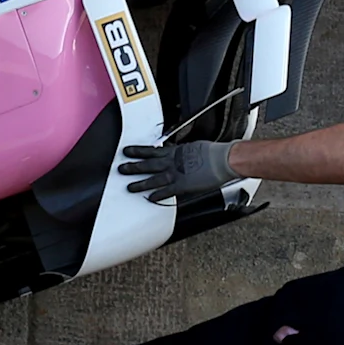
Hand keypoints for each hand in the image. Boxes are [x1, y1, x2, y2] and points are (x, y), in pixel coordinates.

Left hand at [118, 137, 240, 202]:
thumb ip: (184, 151)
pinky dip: (157, 195)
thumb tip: (181, 152)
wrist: (222, 160)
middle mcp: (171, 162)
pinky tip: (150, 198)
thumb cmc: (213, 152)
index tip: (127, 151)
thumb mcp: (194, 146)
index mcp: (174, 151)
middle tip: (121, 168)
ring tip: (129, 187)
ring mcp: (175, 174)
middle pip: (147, 164)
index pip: (151, 151)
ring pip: (152, 179)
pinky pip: (166, 192)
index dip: (138, 151)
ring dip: (139, 183)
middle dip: (132, 167)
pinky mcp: (182, 186)